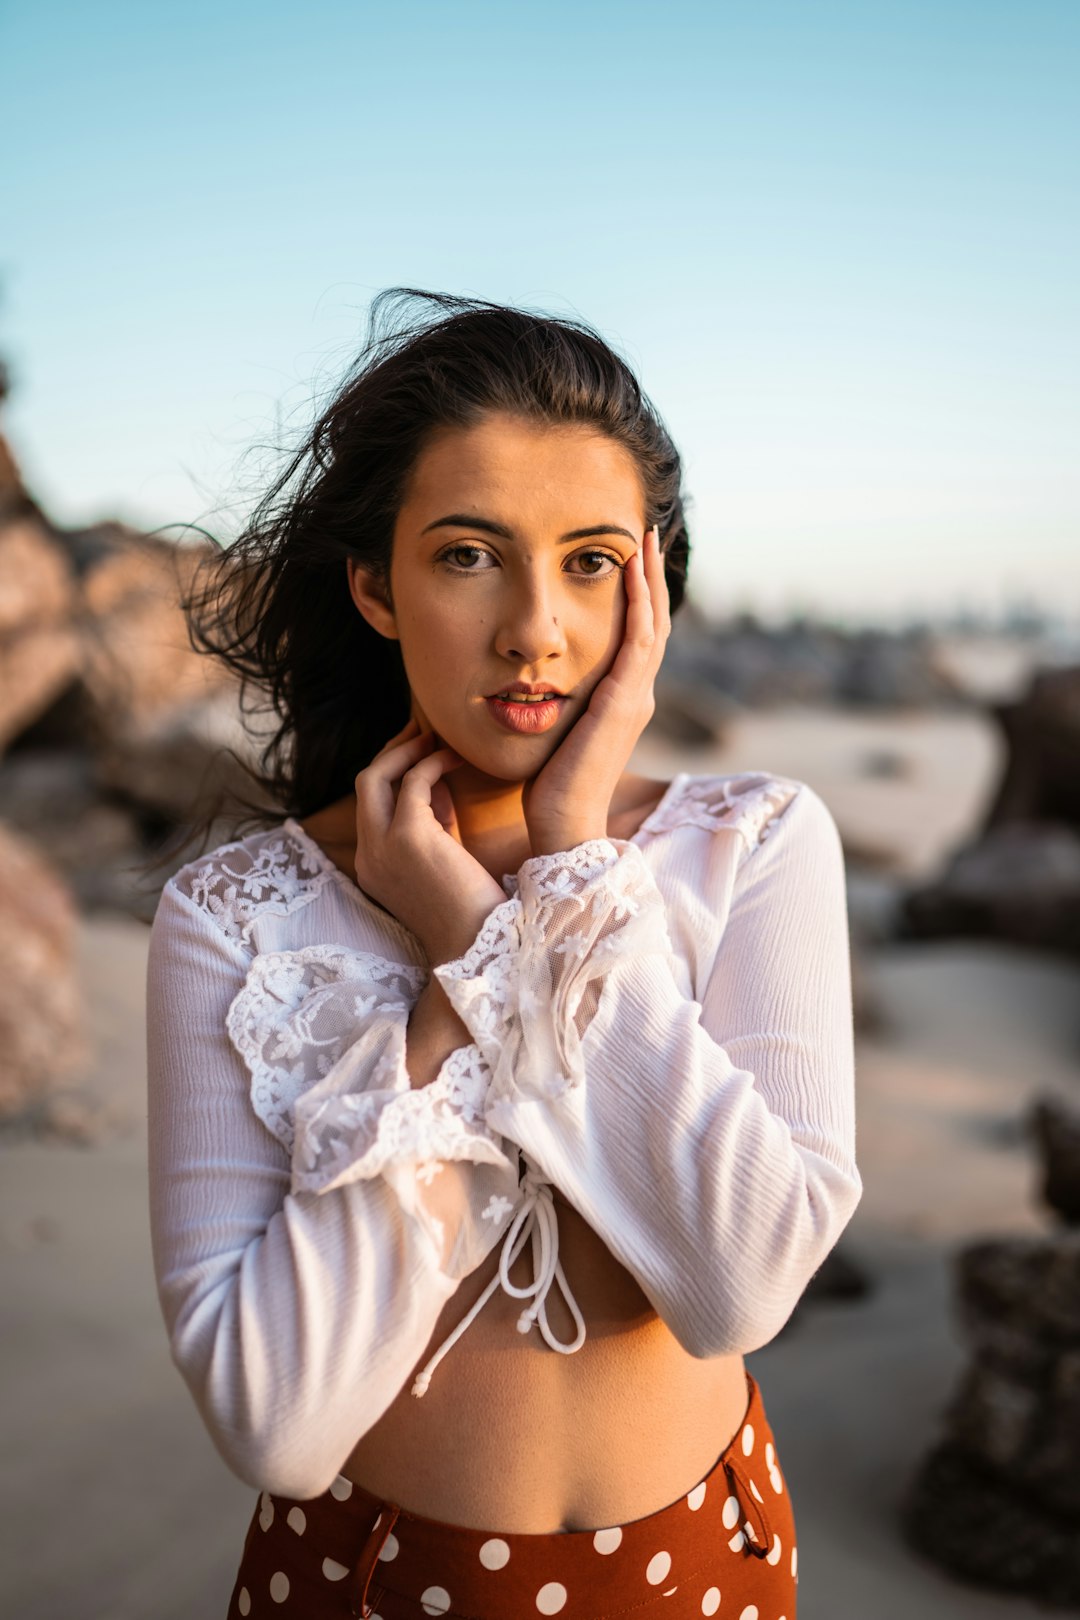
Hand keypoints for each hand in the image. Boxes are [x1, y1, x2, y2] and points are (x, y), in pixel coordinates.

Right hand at [353, 718, 507, 965]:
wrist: (480, 948)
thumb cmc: (472, 912)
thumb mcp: (441, 865)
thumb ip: (433, 829)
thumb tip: (438, 787)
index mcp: (373, 869)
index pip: (371, 807)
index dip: (394, 776)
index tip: (421, 756)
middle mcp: (369, 857)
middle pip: (364, 785)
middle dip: (391, 753)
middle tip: (422, 733)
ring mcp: (382, 847)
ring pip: (376, 776)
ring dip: (406, 751)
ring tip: (437, 738)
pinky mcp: (408, 837)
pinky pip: (412, 781)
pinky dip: (432, 763)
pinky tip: (457, 758)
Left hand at [521, 525, 671, 853]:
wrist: (562, 824)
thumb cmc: (549, 787)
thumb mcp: (554, 731)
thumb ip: (554, 703)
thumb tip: (530, 681)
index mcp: (622, 700)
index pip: (637, 636)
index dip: (638, 596)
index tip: (629, 558)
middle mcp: (637, 694)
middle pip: (653, 622)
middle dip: (650, 576)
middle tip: (648, 534)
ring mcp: (636, 697)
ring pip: (652, 624)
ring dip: (649, 578)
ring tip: (644, 539)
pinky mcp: (624, 701)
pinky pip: (638, 641)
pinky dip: (639, 603)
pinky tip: (632, 572)